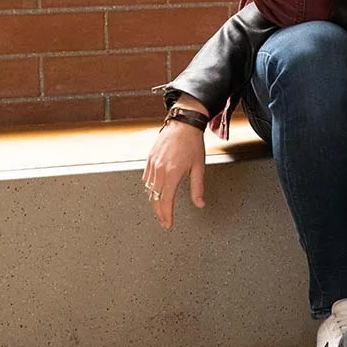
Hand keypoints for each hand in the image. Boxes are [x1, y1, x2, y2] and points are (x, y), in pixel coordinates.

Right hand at [142, 114, 206, 229]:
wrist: (183, 123)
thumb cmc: (193, 143)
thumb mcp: (199, 167)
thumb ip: (198, 188)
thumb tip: (200, 204)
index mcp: (172, 172)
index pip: (166, 200)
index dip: (166, 214)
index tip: (168, 223)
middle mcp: (160, 169)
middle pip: (155, 198)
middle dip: (159, 212)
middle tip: (164, 222)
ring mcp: (152, 164)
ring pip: (149, 189)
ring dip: (154, 202)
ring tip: (160, 210)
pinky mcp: (149, 159)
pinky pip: (146, 179)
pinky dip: (149, 189)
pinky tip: (154, 193)